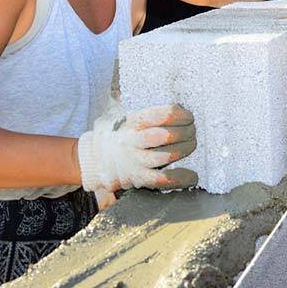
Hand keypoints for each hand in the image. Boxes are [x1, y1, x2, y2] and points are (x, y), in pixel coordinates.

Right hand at [77, 104, 197, 192]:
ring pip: (166, 156)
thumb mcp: (126, 114)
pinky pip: (163, 179)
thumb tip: (177, 108)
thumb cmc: (119, 133)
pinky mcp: (138, 178)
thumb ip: (149, 112)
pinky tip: (192, 176)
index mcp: (132, 121)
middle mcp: (132, 140)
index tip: (189, 116)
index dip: (181, 115)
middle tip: (192, 131)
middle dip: (186, 132)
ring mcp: (135, 160)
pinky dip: (181, 178)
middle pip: (165, 135)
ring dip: (185, 150)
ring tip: (191, 144)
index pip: (162, 115)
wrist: (94, 158)